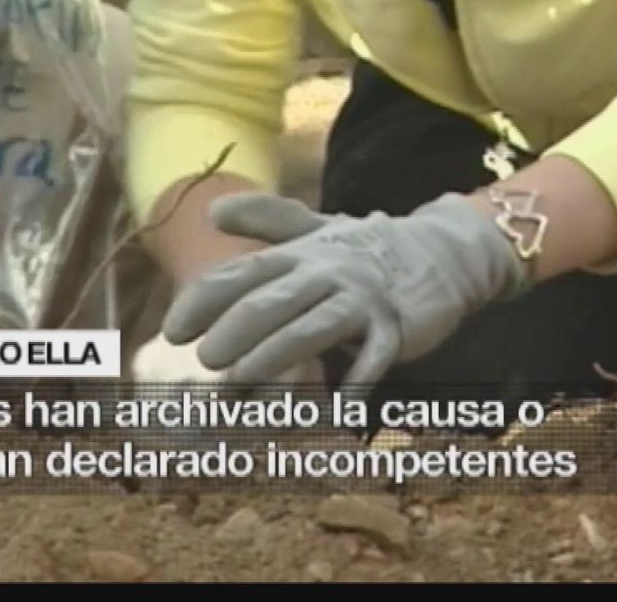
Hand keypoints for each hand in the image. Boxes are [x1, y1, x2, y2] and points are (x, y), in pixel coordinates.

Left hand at [163, 193, 530, 390]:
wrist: (443, 251)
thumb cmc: (365, 249)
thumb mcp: (315, 231)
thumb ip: (264, 223)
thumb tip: (210, 210)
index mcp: (300, 254)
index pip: (244, 273)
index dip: (206, 299)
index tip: (173, 331)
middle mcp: (326, 273)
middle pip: (275, 300)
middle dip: (237, 328)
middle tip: (206, 359)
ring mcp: (363, 300)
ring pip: (315, 327)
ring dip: (277, 354)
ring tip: (242, 380)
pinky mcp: (397, 326)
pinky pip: (376, 355)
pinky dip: (359, 379)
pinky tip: (339, 407)